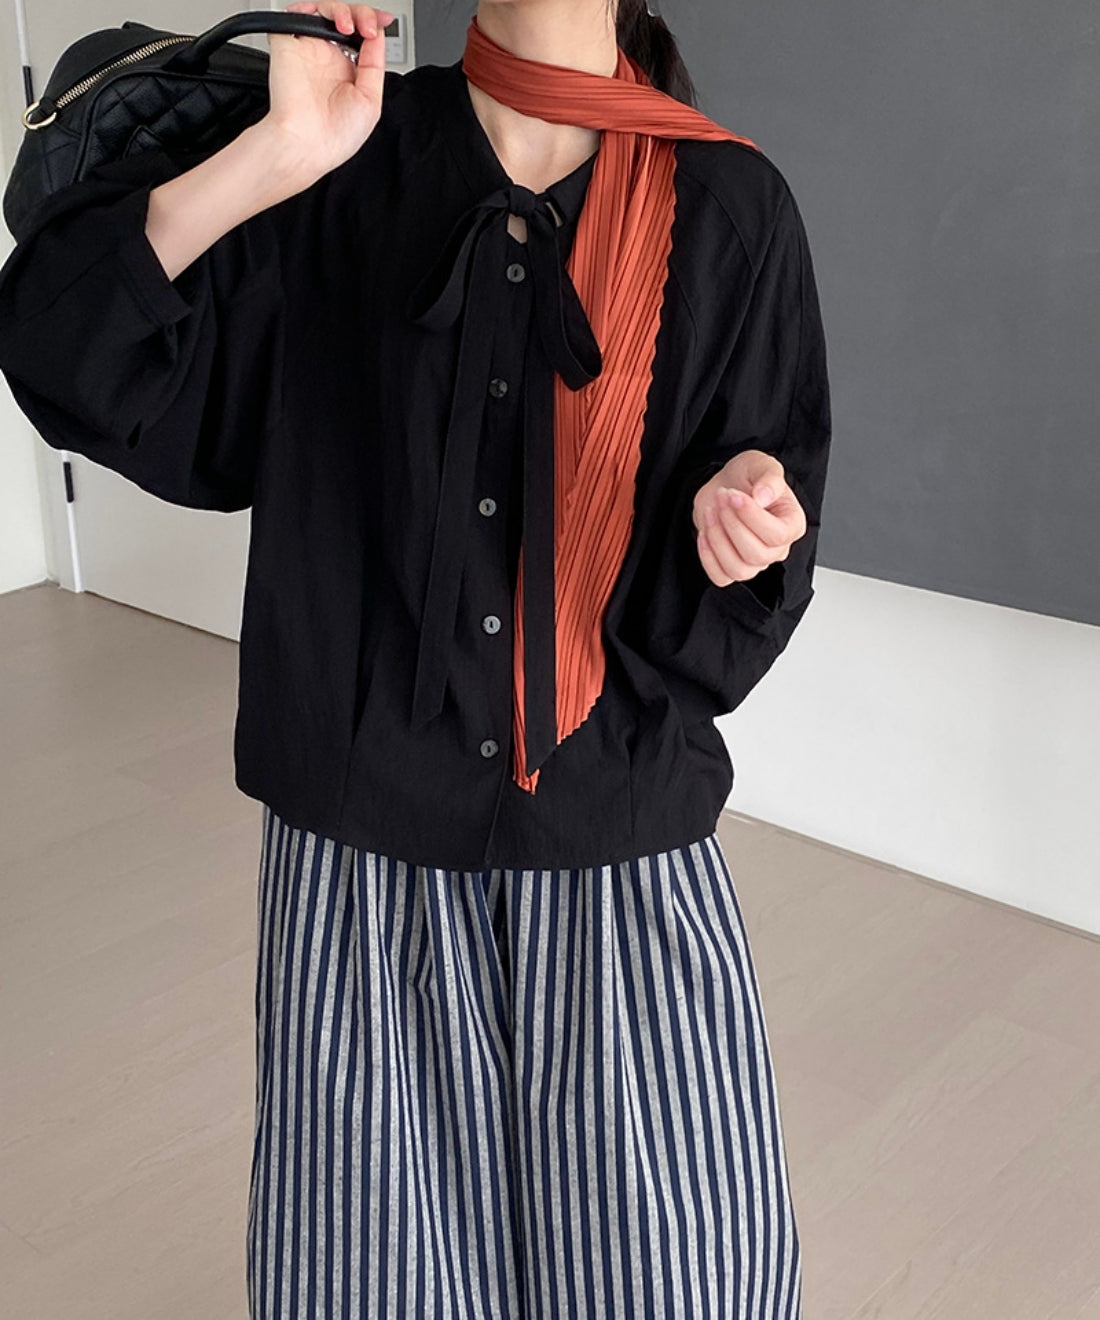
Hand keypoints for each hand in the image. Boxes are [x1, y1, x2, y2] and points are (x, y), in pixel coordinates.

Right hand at [265, 3, 394, 179]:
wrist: (307, 144)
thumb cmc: (335, 136)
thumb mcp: (371, 101)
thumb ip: (375, 64)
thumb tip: (378, 36)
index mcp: (346, 73)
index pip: (360, 37)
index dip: (372, 24)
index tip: (384, 22)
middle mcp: (327, 59)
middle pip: (345, 19)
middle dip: (362, 14)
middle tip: (368, 27)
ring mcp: (307, 50)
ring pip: (323, 11)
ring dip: (340, 9)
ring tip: (349, 25)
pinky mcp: (287, 44)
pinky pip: (294, 13)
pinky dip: (308, 7)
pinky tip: (326, 20)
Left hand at [692, 450, 807, 588]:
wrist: (725, 487)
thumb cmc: (748, 478)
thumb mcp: (762, 465)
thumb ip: (769, 478)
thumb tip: (763, 496)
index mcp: (791, 525)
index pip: (777, 535)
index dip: (752, 517)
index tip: (734, 495)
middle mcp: (777, 549)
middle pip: (757, 555)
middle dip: (732, 524)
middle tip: (722, 498)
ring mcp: (755, 562)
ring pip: (739, 569)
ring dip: (718, 540)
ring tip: (711, 512)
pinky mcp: (731, 567)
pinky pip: (721, 577)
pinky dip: (708, 557)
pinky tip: (704, 532)